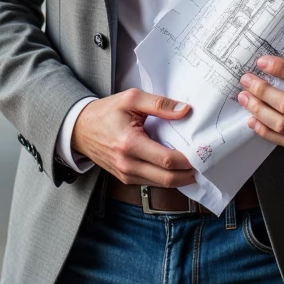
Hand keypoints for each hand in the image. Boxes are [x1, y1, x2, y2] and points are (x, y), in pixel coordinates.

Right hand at [72, 89, 196, 186]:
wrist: (79, 129)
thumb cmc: (105, 112)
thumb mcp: (131, 99)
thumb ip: (159, 104)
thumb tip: (185, 110)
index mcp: (130, 144)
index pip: (166, 159)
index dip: (187, 159)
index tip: (201, 151)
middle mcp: (127, 164)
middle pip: (167, 178)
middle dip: (189, 173)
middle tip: (204, 164)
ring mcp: (126, 174)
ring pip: (161, 184)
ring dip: (180, 178)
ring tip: (194, 167)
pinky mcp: (125, 178)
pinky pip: (152, 183)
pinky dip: (166, 178)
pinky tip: (176, 168)